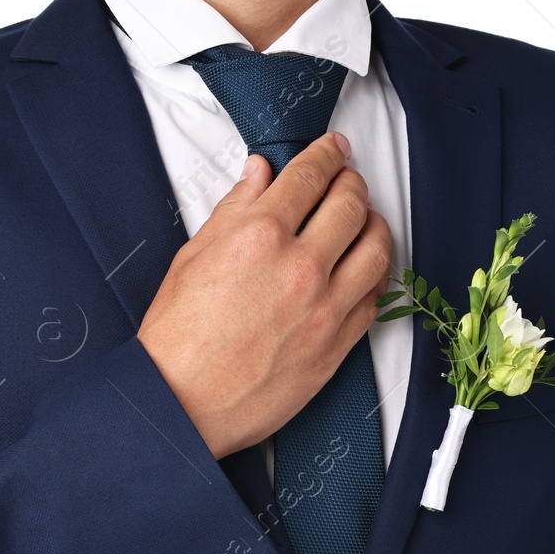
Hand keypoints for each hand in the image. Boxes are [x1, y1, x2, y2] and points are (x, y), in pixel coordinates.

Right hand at [136, 133, 392, 458]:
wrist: (182, 404)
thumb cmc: (178, 340)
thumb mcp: (193, 258)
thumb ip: (233, 210)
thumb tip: (259, 175)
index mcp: (259, 237)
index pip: (310, 175)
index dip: (326, 153)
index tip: (333, 149)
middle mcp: (299, 268)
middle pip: (351, 202)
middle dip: (351, 180)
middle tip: (344, 179)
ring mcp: (324, 308)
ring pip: (377, 246)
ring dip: (373, 223)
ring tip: (361, 220)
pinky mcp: (337, 345)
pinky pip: (375, 297)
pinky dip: (374, 273)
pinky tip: (362, 267)